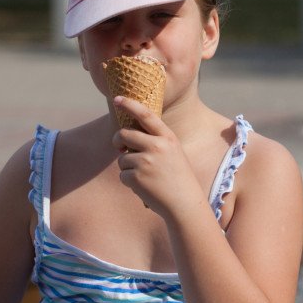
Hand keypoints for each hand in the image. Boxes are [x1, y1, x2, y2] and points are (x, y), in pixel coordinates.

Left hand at [112, 96, 203, 215]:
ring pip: (122, 158)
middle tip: (119, 147)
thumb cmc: (178, 178)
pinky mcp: (137, 177)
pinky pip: (123, 175)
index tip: (117, 99)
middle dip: (117, 140)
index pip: (146, 115)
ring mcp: (146, 162)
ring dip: (127, 167)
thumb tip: (125, 138)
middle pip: (124, 134)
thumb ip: (154, 142)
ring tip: (145, 177)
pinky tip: (144, 187)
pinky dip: (129, 182)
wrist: (185, 203)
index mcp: (167, 138)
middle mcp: (156, 146)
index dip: (130, 105)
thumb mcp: (173, 153)